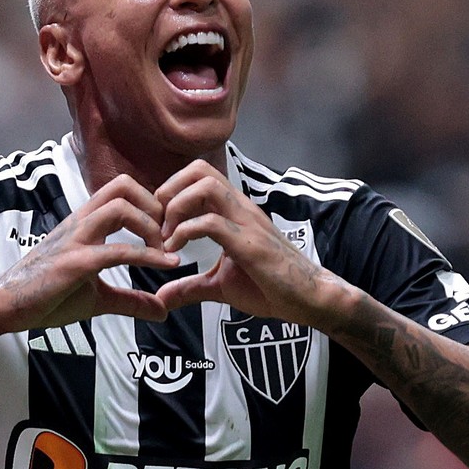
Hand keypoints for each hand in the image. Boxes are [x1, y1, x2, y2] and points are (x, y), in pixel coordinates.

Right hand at [0, 174, 180, 331]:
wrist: (5, 305)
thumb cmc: (46, 296)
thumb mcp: (97, 298)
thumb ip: (131, 300)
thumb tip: (163, 311)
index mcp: (85, 223)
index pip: (122, 191)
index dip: (151, 204)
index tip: (168, 232)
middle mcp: (81, 223)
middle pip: (123, 187)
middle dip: (154, 206)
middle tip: (169, 235)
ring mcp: (76, 240)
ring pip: (120, 208)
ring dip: (151, 227)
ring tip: (165, 251)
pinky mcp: (74, 262)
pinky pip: (117, 250)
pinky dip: (147, 256)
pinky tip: (167, 265)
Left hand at [154, 160, 349, 326]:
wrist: (309, 299)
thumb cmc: (271, 288)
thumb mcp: (220, 286)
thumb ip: (189, 287)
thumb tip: (161, 297)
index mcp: (233, 211)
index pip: (198, 176)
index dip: (170, 193)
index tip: (159, 225)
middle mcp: (240, 208)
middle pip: (199, 169)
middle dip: (169, 191)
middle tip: (159, 224)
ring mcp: (247, 222)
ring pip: (205, 186)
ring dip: (177, 207)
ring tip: (167, 236)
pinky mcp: (250, 243)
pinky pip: (211, 223)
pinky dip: (185, 233)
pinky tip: (177, 253)